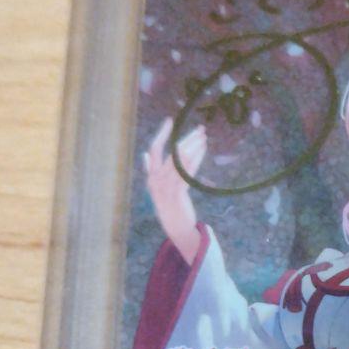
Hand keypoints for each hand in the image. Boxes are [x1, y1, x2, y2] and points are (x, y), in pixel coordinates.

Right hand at [143, 118, 206, 264]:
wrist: (176, 227)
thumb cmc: (169, 205)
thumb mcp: (157, 188)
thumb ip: (151, 171)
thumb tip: (144, 156)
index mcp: (151, 176)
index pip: (154, 150)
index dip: (161, 134)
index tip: (169, 120)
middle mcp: (156, 180)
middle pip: (171, 153)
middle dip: (187, 139)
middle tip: (200, 129)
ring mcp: (166, 187)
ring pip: (181, 161)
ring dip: (194, 147)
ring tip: (204, 137)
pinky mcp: (177, 193)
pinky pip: (187, 172)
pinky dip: (196, 159)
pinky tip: (203, 151)